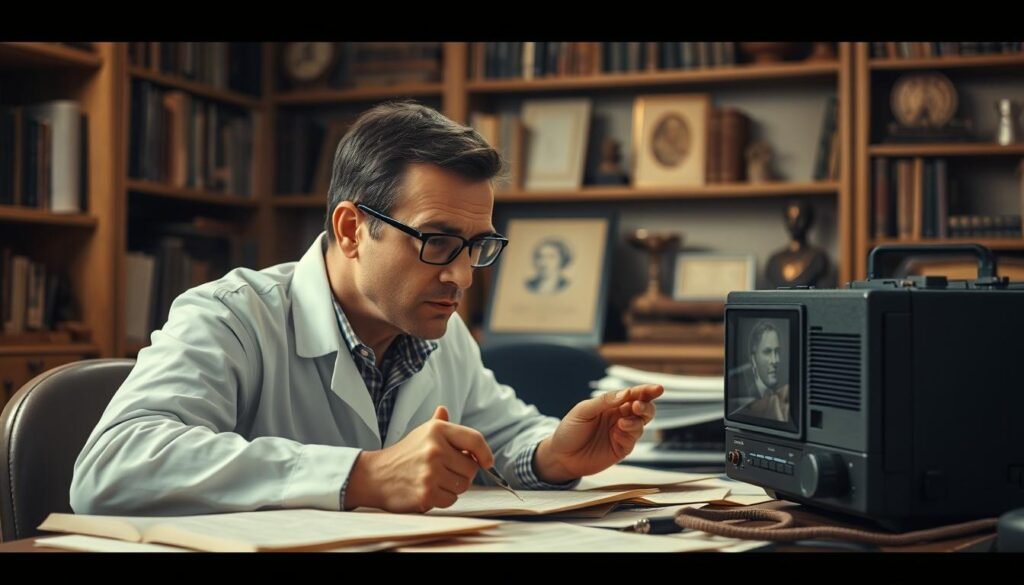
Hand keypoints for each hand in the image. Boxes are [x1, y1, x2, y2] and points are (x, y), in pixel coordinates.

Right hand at [344, 406, 492, 512]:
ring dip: (453, 487)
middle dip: (463, 473)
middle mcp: (435, 449)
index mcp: (437, 430)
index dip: (485, 453)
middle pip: (471, 468)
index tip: (486, 462)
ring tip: (435, 480)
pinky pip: (451, 500)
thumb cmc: (403, 454)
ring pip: (463, 485)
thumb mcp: (420, 433)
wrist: (375, 476)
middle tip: (446, 471)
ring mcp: (431, 472)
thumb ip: (438, 423)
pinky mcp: (426, 493)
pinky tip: (429, 490)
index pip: (475, 439)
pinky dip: (443, 499)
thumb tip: (444, 410)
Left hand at [535, 384, 662, 482]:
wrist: (560, 457)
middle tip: (638, 405)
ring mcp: (621, 433)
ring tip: (623, 422)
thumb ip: (604, 401)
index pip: (632, 395)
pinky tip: (619, 432)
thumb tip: (626, 393)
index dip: (645, 391)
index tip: (656, 388)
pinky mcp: (621, 448)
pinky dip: (629, 433)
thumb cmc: (570, 430)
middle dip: (646, 405)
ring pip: (641, 423)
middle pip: (643, 408)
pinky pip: (632, 439)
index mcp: (611, 404)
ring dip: (637, 420)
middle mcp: (619, 417)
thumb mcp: (583, 411)